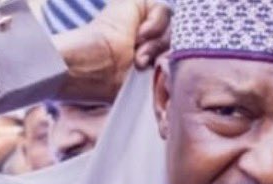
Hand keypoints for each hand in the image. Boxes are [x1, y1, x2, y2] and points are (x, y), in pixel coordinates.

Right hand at [53, 0, 171, 102]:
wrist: (82, 68)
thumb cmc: (105, 83)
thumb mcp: (142, 86)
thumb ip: (164, 77)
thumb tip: (189, 85)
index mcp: (148, 59)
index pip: (178, 59)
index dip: (175, 67)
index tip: (159, 80)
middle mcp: (147, 40)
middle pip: (179, 43)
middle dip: (164, 56)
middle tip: (143, 67)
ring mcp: (142, 23)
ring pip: (173, 28)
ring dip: (157, 44)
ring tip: (138, 57)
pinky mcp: (138, 6)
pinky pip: (164, 11)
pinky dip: (156, 25)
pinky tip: (141, 35)